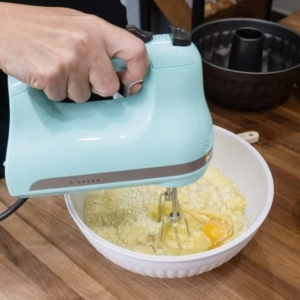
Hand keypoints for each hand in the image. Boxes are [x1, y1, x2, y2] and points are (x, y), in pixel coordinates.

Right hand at [0, 3, 148, 101]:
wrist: (2, 26)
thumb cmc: (40, 27)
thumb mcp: (78, 26)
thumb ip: (103, 47)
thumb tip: (124, 71)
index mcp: (97, 29)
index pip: (136, 51)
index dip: (139, 71)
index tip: (132, 80)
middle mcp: (87, 44)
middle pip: (110, 87)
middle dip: (96, 87)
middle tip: (79, 74)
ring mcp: (70, 60)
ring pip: (84, 96)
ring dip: (71, 89)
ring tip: (58, 68)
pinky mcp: (52, 76)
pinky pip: (63, 98)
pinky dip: (55, 91)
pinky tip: (46, 74)